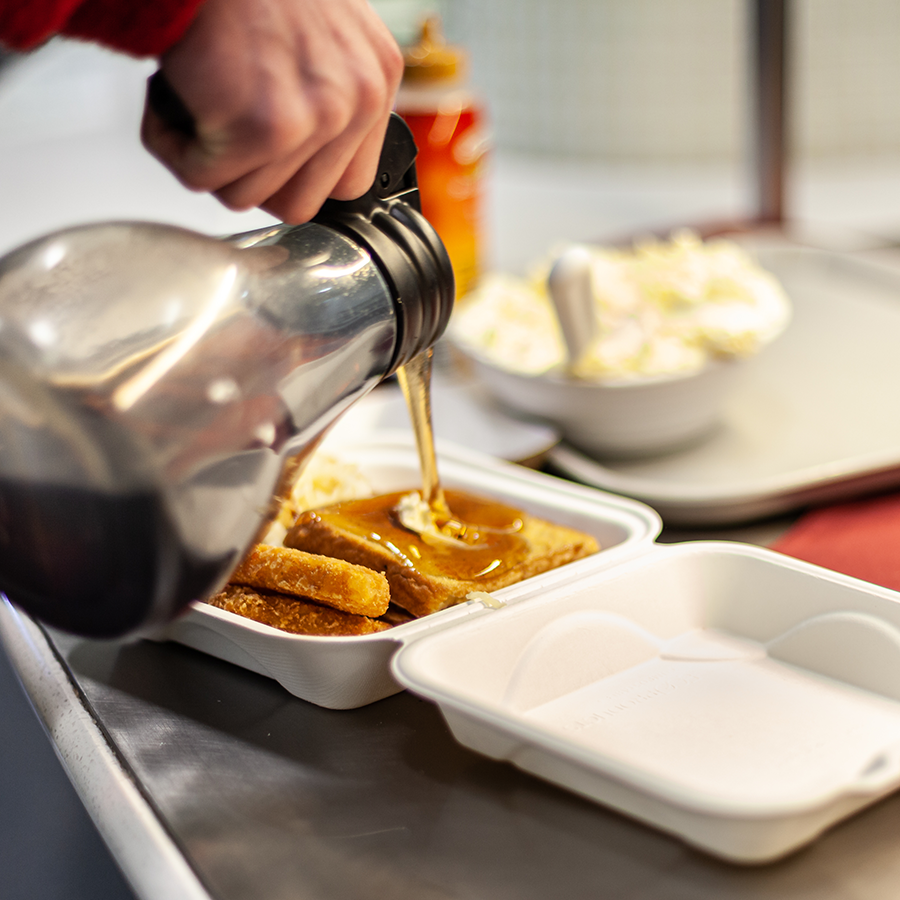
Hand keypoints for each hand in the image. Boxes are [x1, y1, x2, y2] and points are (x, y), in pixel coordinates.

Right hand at [140, 0, 402, 222]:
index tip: (262, 150)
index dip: (294, 176)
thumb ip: (327, 95)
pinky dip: (172, 145)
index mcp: (376, 79)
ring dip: (206, 158)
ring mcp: (317, 115)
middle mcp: (357, 98)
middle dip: (248, 176)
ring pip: (248, 196)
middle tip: (220, 126)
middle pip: (299, 204)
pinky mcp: (265, 126)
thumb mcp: (318, 36)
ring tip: (195, 98)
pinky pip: (203, 179)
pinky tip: (173, 96)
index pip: (347, 185)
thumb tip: (306, 163)